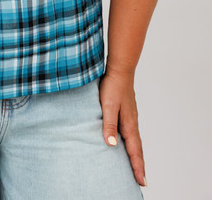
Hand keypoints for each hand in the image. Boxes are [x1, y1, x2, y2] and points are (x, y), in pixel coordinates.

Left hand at [99, 68, 146, 187]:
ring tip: (135, 164)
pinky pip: (131, 132)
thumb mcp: (108, 106)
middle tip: (141, 180)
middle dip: (139, 164)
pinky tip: (126, 141)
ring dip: (135, 154)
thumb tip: (111, 145)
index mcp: (128, 124)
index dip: (137, 166)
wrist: (120, 69)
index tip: (142, 182)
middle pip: (137, 148)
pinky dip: (131, 142)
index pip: (134, 150)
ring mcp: (130, 116)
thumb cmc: (113, 86)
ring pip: (134, 140)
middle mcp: (132, 122)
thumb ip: (109, 125)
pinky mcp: (127, 111)